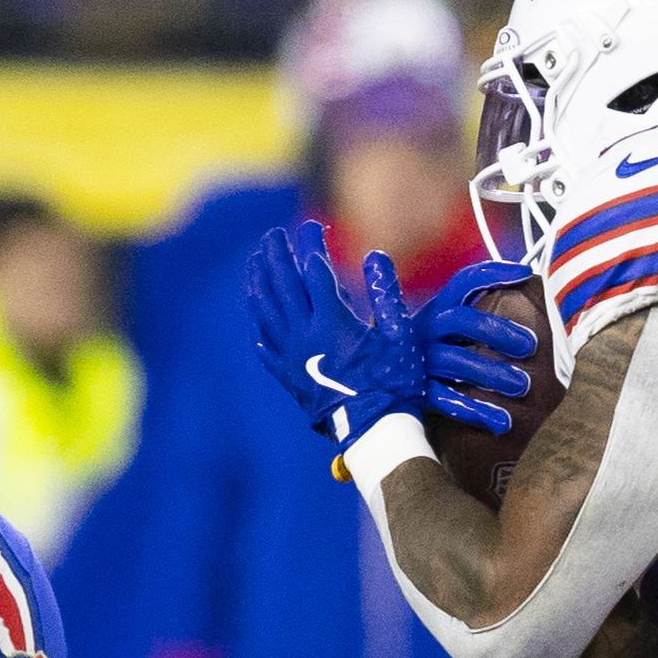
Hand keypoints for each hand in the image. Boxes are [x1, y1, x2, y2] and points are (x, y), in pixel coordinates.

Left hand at [247, 224, 427, 442]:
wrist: (374, 432)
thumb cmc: (394, 385)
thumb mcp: (401, 338)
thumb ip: (386, 294)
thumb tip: (375, 257)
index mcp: (332, 321)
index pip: (314, 270)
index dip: (312, 244)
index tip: (312, 225)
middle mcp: (304, 334)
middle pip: (282, 284)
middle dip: (277, 254)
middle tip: (274, 234)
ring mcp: (292, 356)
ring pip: (266, 310)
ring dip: (259, 282)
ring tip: (256, 262)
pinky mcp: (289, 377)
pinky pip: (265, 347)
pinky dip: (259, 327)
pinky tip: (255, 318)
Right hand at [420, 260, 540, 433]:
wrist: (394, 399)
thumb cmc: (445, 363)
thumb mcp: (464, 336)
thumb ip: (495, 317)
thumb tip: (532, 288)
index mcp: (441, 309)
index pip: (465, 282)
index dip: (493, 273)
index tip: (526, 273)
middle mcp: (427, 328)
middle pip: (461, 320)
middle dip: (497, 330)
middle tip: (530, 346)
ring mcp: (418, 359)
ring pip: (453, 360)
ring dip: (491, 372)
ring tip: (523, 386)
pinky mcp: (415, 390)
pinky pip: (444, 399)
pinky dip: (475, 411)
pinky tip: (502, 421)